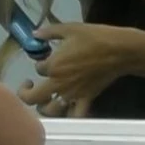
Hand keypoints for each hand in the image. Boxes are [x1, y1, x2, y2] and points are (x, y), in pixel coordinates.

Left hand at [17, 23, 138, 116]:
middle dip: (25, 93)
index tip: (45, 57)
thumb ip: (48, 32)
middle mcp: (58, 83)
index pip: (37, 68)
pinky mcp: (86, 99)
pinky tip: (66, 110)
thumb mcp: (68, 28)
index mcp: (52, 65)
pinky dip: (69, 116)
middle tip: (28, 85)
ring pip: (50, 110)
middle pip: (32, 98)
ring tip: (44, 99)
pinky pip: (75, 115)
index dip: (39, 62)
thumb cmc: (93, 37)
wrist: (119, 50)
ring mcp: (72, 94)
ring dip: (43, 107)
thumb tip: (35, 34)